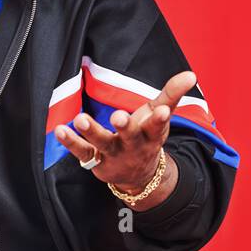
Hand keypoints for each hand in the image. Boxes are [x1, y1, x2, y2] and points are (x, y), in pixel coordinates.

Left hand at [54, 69, 197, 190]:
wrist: (138, 175)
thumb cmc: (147, 136)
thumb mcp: (161, 115)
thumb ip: (172, 94)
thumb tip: (191, 75)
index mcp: (151, 135)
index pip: (157, 127)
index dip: (159, 120)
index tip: (162, 113)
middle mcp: (133, 146)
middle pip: (129, 137)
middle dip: (124, 127)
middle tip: (118, 117)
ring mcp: (113, 155)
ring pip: (102, 144)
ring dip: (91, 132)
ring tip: (81, 119)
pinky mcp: (95, 161)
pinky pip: (81, 152)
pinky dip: (70, 142)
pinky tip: (59, 130)